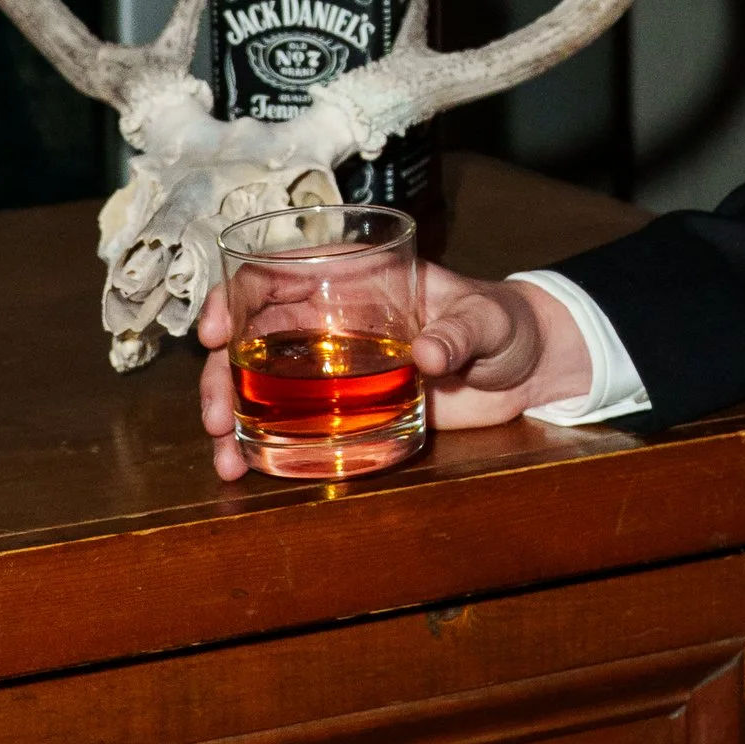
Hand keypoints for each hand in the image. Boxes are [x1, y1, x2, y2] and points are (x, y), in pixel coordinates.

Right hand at [196, 260, 594, 481]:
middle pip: (254, 338)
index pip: (278, 274)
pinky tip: (246, 468)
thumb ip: (461, 331)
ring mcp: (338, 369)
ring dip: (232, 416)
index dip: (234, 297)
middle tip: (215, 416)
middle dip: (220, 375)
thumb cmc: (506, 324)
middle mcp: (334, 323)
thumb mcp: (487, 320)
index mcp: (358, 281)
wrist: (530, 370)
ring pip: (262, 384)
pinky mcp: (352, 410)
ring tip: (224, 455)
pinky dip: (265, 445)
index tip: (214, 332)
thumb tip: (429, 353)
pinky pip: (295, 423)